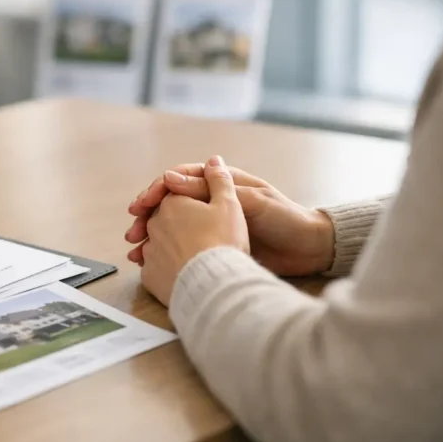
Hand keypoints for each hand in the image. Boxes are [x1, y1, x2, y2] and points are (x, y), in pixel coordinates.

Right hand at [125, 162, 335, 277]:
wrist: (310, 249)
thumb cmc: (285, 219)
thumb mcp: (252, 201)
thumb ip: (214, 189)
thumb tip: (171, 177)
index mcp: (221, 183)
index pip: (178, 180)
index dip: (156, 190)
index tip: (141, 205)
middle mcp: (211, 201)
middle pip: (169, 204)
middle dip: (147, 217)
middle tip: (132, 232)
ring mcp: (211, 223)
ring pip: (171, 226)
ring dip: (151, 237)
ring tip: (135, 251)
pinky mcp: (214, 244)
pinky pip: (182, 246)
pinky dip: (164, 253)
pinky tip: (151, 264)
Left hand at [136, 156, 249, 305]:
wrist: (213, 282)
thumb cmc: (223, 240)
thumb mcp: (230, 204)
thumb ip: (220, 180)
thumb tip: (214, 160)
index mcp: (171, 204)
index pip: (174, 196)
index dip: (186, 200)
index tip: (195, 208)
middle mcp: (154, 225)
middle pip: (163, 220)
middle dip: (174, 224)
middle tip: (191, 234)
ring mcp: (150, 252)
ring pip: (155, 245)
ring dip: (165, 248)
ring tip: (184, 256)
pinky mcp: (150, 276)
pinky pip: (154, 270)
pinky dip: (164, 270)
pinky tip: (178, 274)